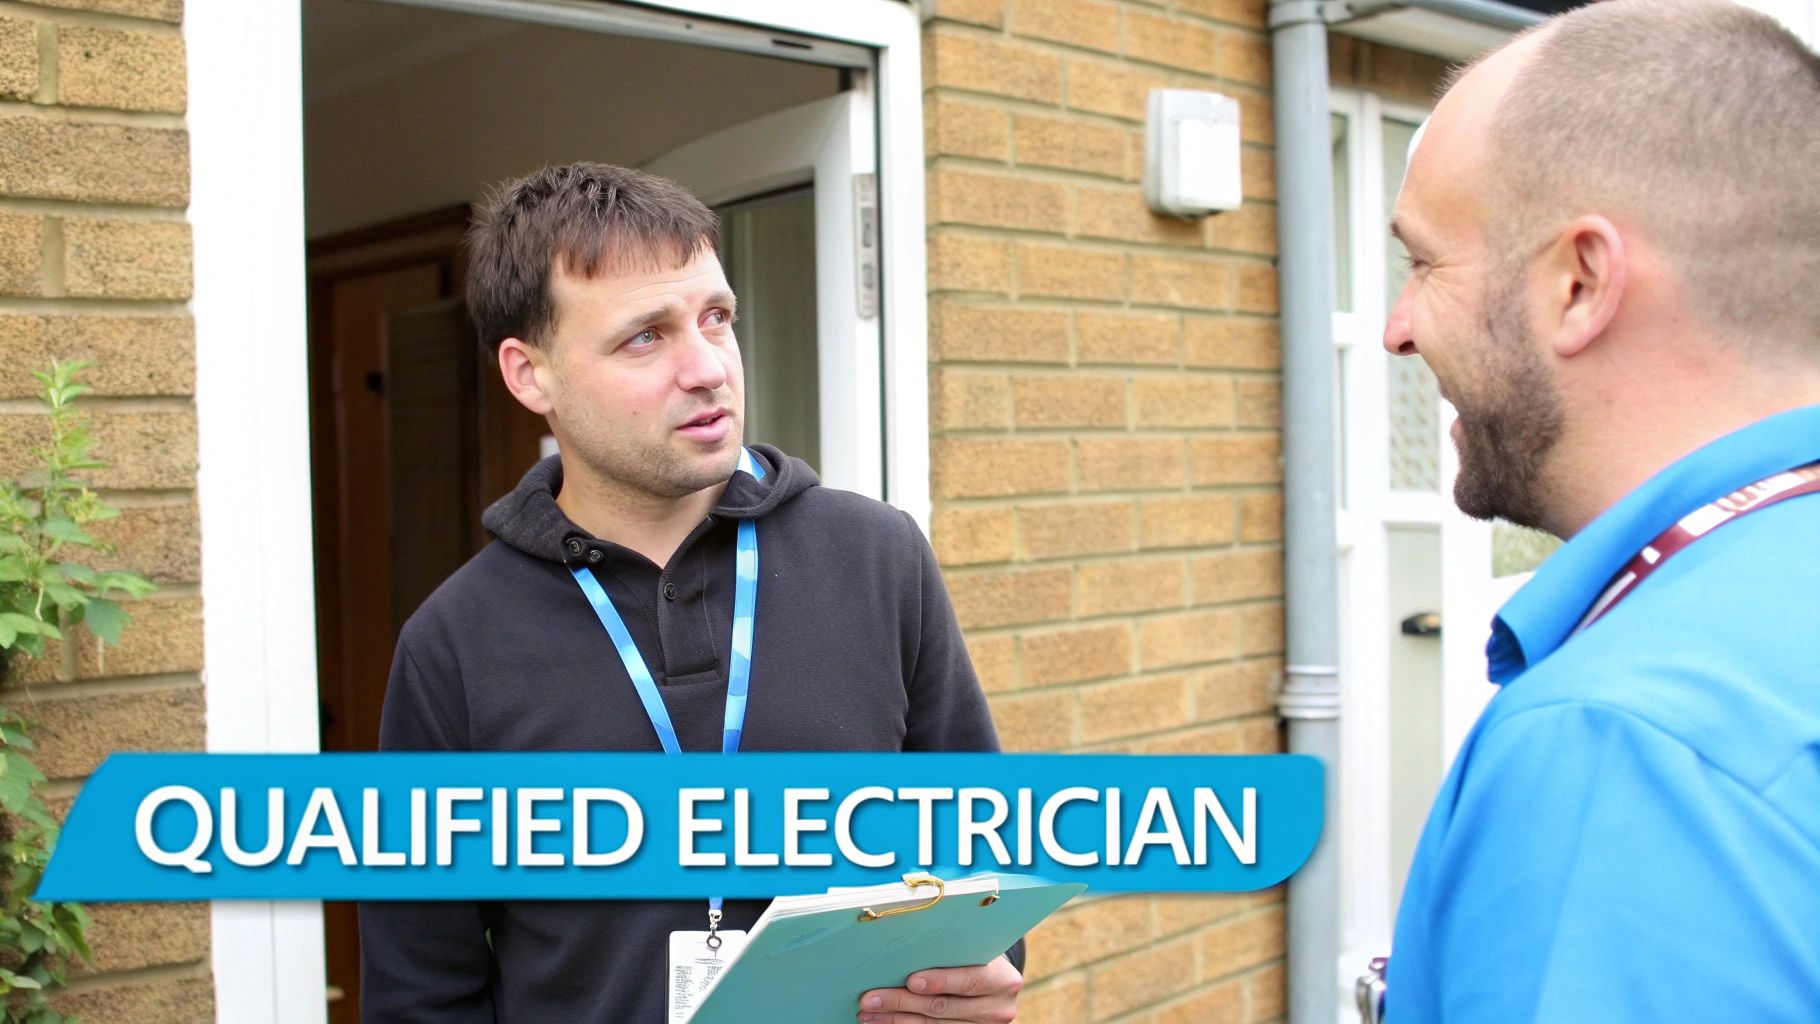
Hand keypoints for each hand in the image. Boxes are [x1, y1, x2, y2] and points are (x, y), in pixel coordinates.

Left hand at [856, 954, 1021, 1022]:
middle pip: (943, 1007)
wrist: (994, 983)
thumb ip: (951, 949)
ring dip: (895, 1019)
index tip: (911, 980)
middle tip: (870, 998)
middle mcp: (998, 1008)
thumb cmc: (975, 956)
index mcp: (1003, 979)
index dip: (940, 981)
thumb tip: (902, 944)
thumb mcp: (973, 949)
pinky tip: (882, 1021)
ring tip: (868, 1011)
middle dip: (902, 1002)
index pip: (970, 980)